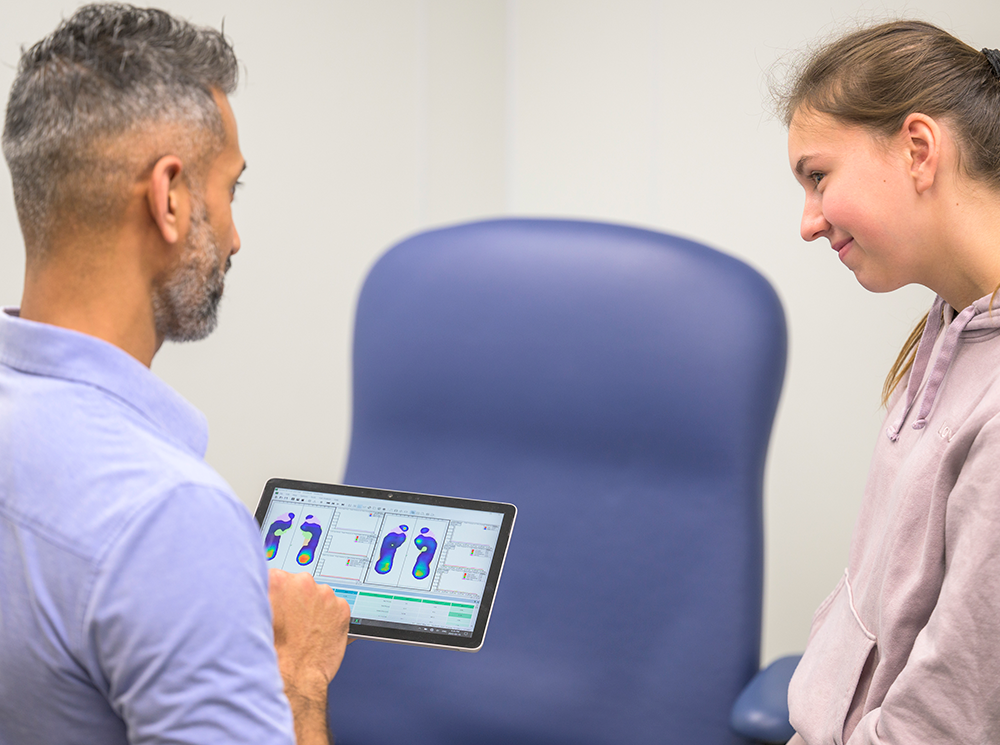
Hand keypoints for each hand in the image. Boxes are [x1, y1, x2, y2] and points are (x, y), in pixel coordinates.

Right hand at [269, 569, 350, 743]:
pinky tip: (317, 633)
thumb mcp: (253, 618)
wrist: (292, 679)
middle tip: (290, 623)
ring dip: (313, 608)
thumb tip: (261, 591)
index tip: (279, 606)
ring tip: (304, 631)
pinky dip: (329, 618)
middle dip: (296, 600)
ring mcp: (324, 594)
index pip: (279, 577)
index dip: (278, 595)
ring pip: (318, 595)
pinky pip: (335, 607)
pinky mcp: (341, 608)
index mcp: (276, 580)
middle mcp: (302, 582)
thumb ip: (261, 598)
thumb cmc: (271, 653)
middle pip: (300, 584)